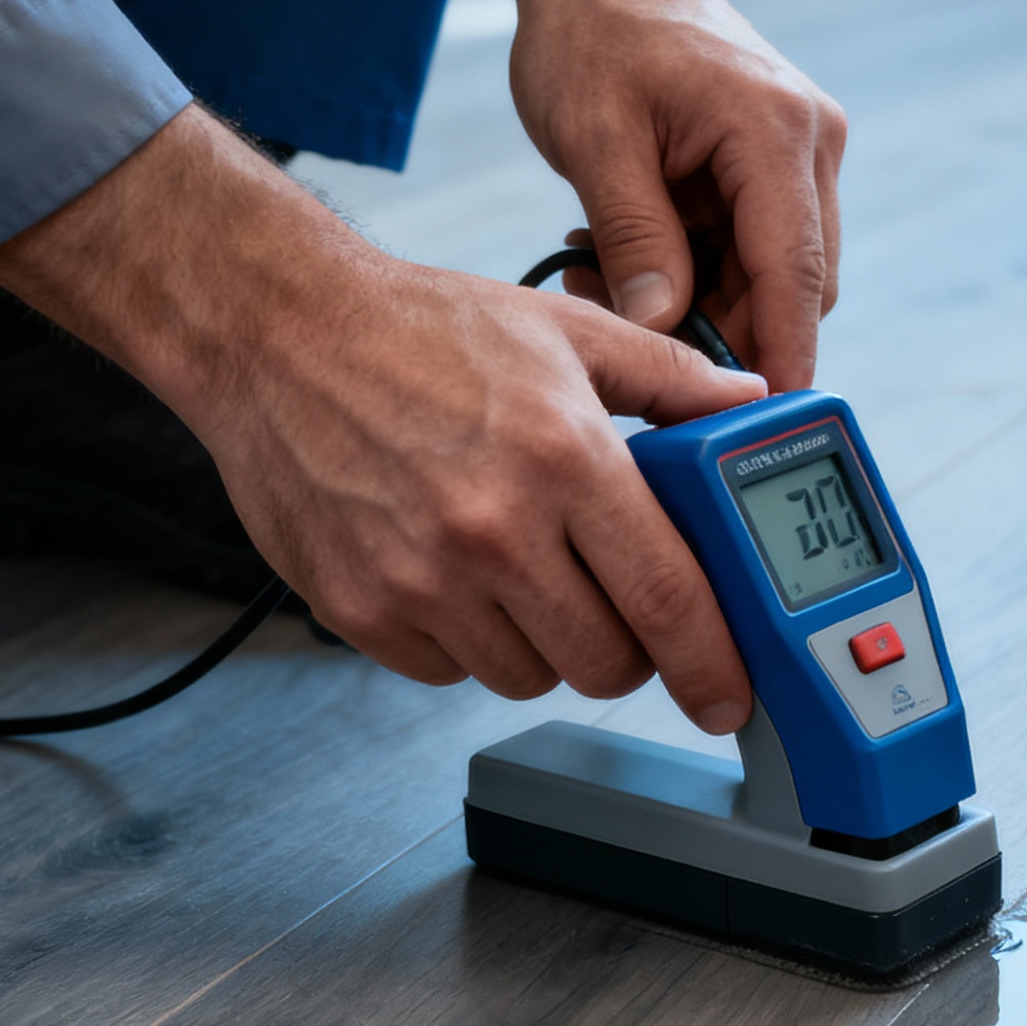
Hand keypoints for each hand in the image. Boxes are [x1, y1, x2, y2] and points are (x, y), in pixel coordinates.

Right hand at [0, 107, 765, 727]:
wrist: (274, 332)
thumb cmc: (420, 330)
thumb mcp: (565, 331)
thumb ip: (672, 379)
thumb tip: (752, 405)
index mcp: (565, 458)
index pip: (668, 599)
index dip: (712, 663)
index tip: (728, 695)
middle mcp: (495, 528)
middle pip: (605, 663)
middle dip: (628, 651)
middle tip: (614, 607)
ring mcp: (421, 578)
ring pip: (529, 677)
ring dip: (544, 645)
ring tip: (522, 571)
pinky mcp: (361, 609)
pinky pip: (449, 672)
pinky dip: (467, 643)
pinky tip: (455, 575)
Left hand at [472, 0, 845, 392]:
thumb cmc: (594, 28)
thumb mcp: (595, 138)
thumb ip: (635, 239)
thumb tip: (662, 328)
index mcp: (775, 132)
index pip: (795, 277)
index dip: (780, 358)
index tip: (757, 424)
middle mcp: (808, 145)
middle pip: (792, 287)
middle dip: (720, 329)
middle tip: (626, 330)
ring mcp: (799, 154)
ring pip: (770, 275)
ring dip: (700, 299)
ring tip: (607, 275)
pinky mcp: (775, 164)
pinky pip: (749, 248)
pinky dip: (697, 269)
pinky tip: (632, 253)